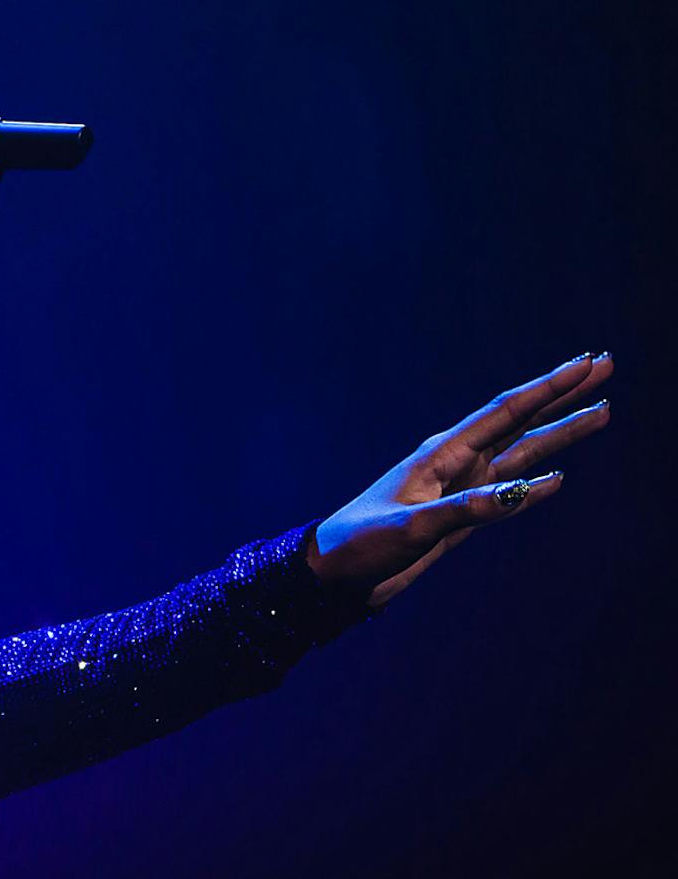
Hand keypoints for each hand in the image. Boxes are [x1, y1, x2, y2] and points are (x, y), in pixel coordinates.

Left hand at [308, 351, 613, 607]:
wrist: (336, 575)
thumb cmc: (361, 543)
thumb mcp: (412, 527)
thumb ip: (465, 509)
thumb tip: (523, 492)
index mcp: (440, 453)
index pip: (505, 412)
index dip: (547, 388)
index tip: (585, 364)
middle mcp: (454, 462)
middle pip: (520, 421)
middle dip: (563, 396)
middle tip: (604, 367)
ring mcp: (459, 487)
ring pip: (521, 454)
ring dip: (559, 433)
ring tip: (600, 411)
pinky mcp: (459, 514)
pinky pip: (507, 492)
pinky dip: (536, 484)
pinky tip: (559, 478)